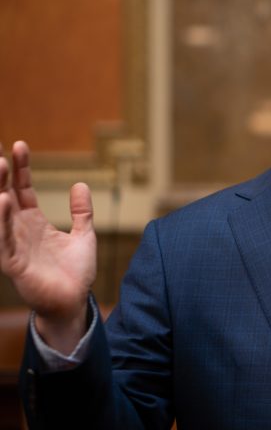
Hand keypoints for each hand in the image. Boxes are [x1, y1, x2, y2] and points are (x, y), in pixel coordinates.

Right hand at [0, 141, 95, 352]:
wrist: (74, 302)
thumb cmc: (75, 272)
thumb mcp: (84, 236)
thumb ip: (82, 211)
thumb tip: (80, 184)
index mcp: (34, 223)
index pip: (23, 189)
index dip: (21, 168)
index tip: (19, 145)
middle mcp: (20, 231)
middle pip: (6, 195)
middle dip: (1, 174)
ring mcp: (14, 246)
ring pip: (0, 214)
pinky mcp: (14, 263)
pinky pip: (3, 240)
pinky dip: (1, 221)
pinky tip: (3, 201)